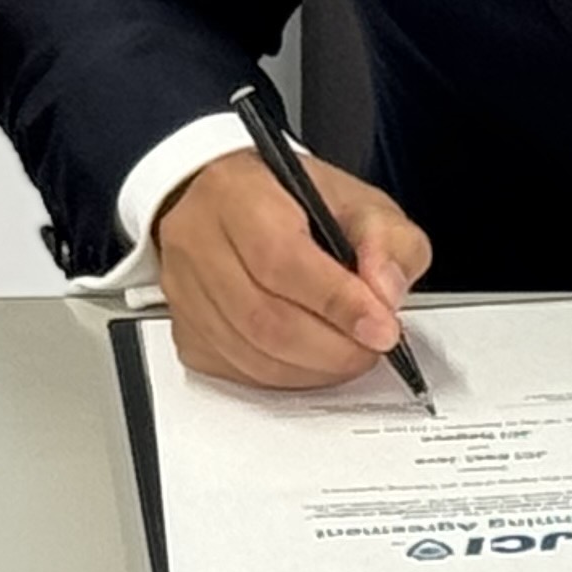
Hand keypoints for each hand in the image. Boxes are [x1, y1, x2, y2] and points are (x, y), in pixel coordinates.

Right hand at [151, 150, 433, 390]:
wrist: (233, 201)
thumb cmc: (293, 202)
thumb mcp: (359, 202)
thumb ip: (388, 243)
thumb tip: (385, 294)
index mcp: (239, 194)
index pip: (280, 258)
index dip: (336, 302)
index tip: (382, 328)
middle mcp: (198, 240)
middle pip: (264, 316)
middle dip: (333, 346)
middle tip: (372, 347)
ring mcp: (183, 289)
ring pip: (250, 353)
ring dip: (313, 368)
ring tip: (348, 352)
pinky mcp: (184, 328)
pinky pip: (236, 372)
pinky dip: (285, 377)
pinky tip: (309, 359)